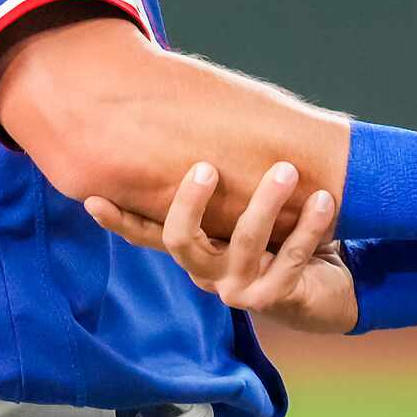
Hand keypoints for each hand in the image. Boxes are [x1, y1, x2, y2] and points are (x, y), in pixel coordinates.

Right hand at [85, 161, 358, 333]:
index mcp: (195, 250)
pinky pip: (292, 258)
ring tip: (287, 170)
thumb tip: (210, 117)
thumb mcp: (248, 211)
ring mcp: (237, 289)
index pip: (149, 234)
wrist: (324, 289)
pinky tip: (324, 199)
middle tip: (207, 167)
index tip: (92, 200)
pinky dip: (309, 226)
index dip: (120, 220)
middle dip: (190, 202)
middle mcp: (206, 273)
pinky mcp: (274, 299)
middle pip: (181, 240)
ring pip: (244, 244)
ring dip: (266, 203)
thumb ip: (229, 186)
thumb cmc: (282, 237)